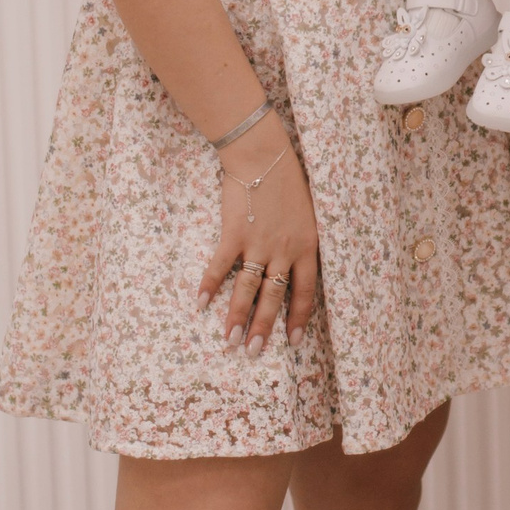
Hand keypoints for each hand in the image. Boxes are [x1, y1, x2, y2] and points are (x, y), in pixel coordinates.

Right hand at [198, 123, 319, 353]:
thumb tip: (295, 268)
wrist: (263, 156)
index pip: (304, 292)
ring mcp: (257, 244)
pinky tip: (200, 305)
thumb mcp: (309, 215)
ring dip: (236, 317)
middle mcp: (283, 251)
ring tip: (230, 341)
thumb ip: (302, 243)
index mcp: (306, 247)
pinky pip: (220, 267)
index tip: (293, 342)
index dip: (298, 319)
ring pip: (247, 289)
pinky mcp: (233, 234)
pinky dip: (208, 286)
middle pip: (273, 298)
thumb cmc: (288, 181)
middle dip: (263, 328)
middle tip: (254, 353)